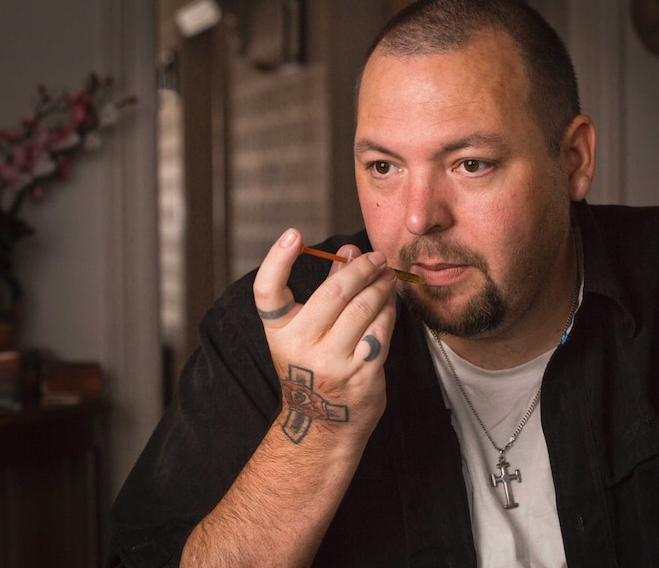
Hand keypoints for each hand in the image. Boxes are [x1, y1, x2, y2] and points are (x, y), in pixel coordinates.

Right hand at [253, 228, 397, 443]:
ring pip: (363, 308)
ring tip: (388, 275)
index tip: (293, 235)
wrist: (322, 424)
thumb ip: (327, 288)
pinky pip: (381, 330)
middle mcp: (302, 346)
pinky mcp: (361, 373)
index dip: (277, 260)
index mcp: (280, 332)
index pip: (268, 292)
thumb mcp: (307, 331)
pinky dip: (389, 310)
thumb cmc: (314, 366)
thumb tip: (348, 251)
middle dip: (361, 269)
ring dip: (381, 286)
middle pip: (334, 292)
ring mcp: (332, 362)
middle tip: (376, 258)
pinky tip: (390, 302)